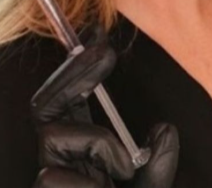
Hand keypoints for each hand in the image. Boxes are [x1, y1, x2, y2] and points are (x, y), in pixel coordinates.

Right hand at [31, 25, 178, 187]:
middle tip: (104, 52)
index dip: (79, 68)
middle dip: (74, 71)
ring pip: (52, 135)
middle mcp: (60, 162)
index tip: (100, 39)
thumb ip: (157, 163)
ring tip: (123, 170)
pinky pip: (52, 176)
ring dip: (96, 143)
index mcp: (82, 155)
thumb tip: (165, 129)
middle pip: (46, 104)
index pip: (69, 102)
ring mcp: (48, 179)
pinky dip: (86, 185)